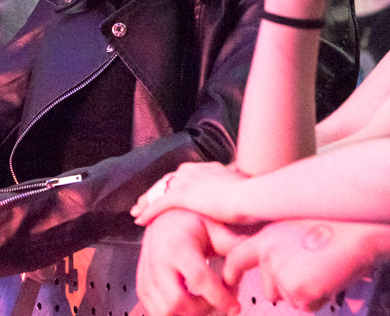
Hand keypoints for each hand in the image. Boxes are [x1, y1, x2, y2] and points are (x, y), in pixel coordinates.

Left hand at [131, 161, 250, 224]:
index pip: (184, 175)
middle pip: (168, 180)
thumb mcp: (243, 185)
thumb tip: (242, 186)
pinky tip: (140, 219)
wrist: (250, 195)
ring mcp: (187, 182)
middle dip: (155, 191)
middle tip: (143, 200)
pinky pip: (159, 204)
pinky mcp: (183, 195)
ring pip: (159, 190)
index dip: (173, 183)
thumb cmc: (252, 194)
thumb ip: (236, 185)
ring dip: (146, 201)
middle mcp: (194, 171)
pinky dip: (148, 211)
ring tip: (137, 210)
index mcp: (208, 168)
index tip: (167, 190)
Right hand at [135, 210, 241, 315]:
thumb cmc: (188, 221)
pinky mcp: (142, 287)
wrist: (161, 218)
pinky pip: (157, 312)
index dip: (220, 297)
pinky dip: (175, 313)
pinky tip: (190, 302)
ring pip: (166, 312)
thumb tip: (250, 255)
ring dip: (189, 314)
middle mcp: (158, 263)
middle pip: (178, 303)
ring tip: (205, 301)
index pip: (199, 279)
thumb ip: (231, 244)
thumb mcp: (212, 226)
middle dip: (203, 309)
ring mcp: (146, 277)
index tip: (235, 306)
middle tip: (219, 301)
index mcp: (177, 246)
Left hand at [221, 220, 378, 310]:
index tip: (227, 281)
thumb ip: (281, 246)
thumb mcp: (299, 229)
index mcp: (267, 236)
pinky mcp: (296, 290)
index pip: (236, 257)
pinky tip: (329, 277)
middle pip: (270, 289)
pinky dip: (320, 298)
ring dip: (308, 292)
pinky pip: (307, 305)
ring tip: (324, 267)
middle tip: (314, 266)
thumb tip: (276, 274)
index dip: (231, 272)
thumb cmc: (338, 228)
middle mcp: (268, 254)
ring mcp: (281, 272)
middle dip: (290, 288)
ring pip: (291, 298)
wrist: (360, 232)